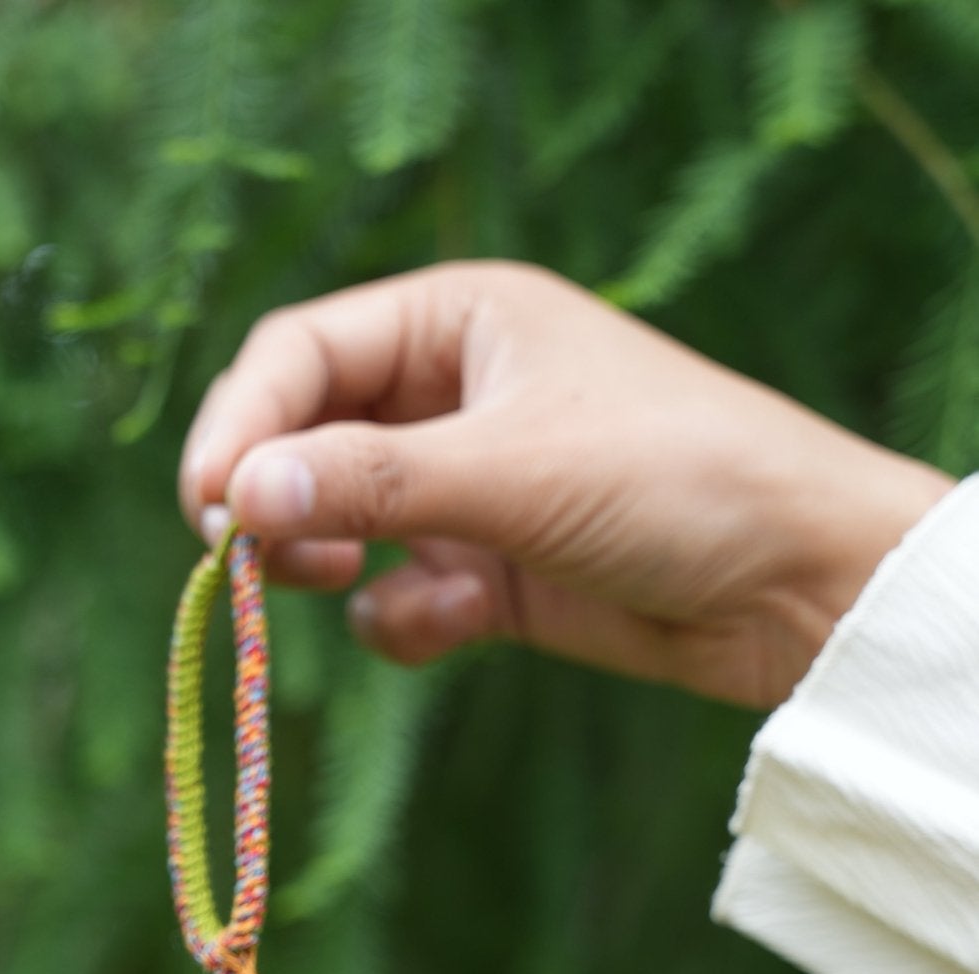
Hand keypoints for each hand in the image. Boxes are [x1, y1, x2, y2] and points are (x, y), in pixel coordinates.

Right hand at [179, 262, 952, 709]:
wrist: (794, 587)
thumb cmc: (674, 480)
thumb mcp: (513, 470)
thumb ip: (370, 483)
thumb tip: (235, 501)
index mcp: (457, 321)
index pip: (300, 354)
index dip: (240, 423)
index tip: (208, 507)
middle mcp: (451, 395)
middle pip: (304, 438)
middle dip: (272, 501)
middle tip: (247, 562)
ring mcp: (467, 489)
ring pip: (339, 524)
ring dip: (327, 565)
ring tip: (338, 586)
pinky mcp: (489, 574)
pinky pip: (396, 598)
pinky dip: (405, 620)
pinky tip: (460, 623)